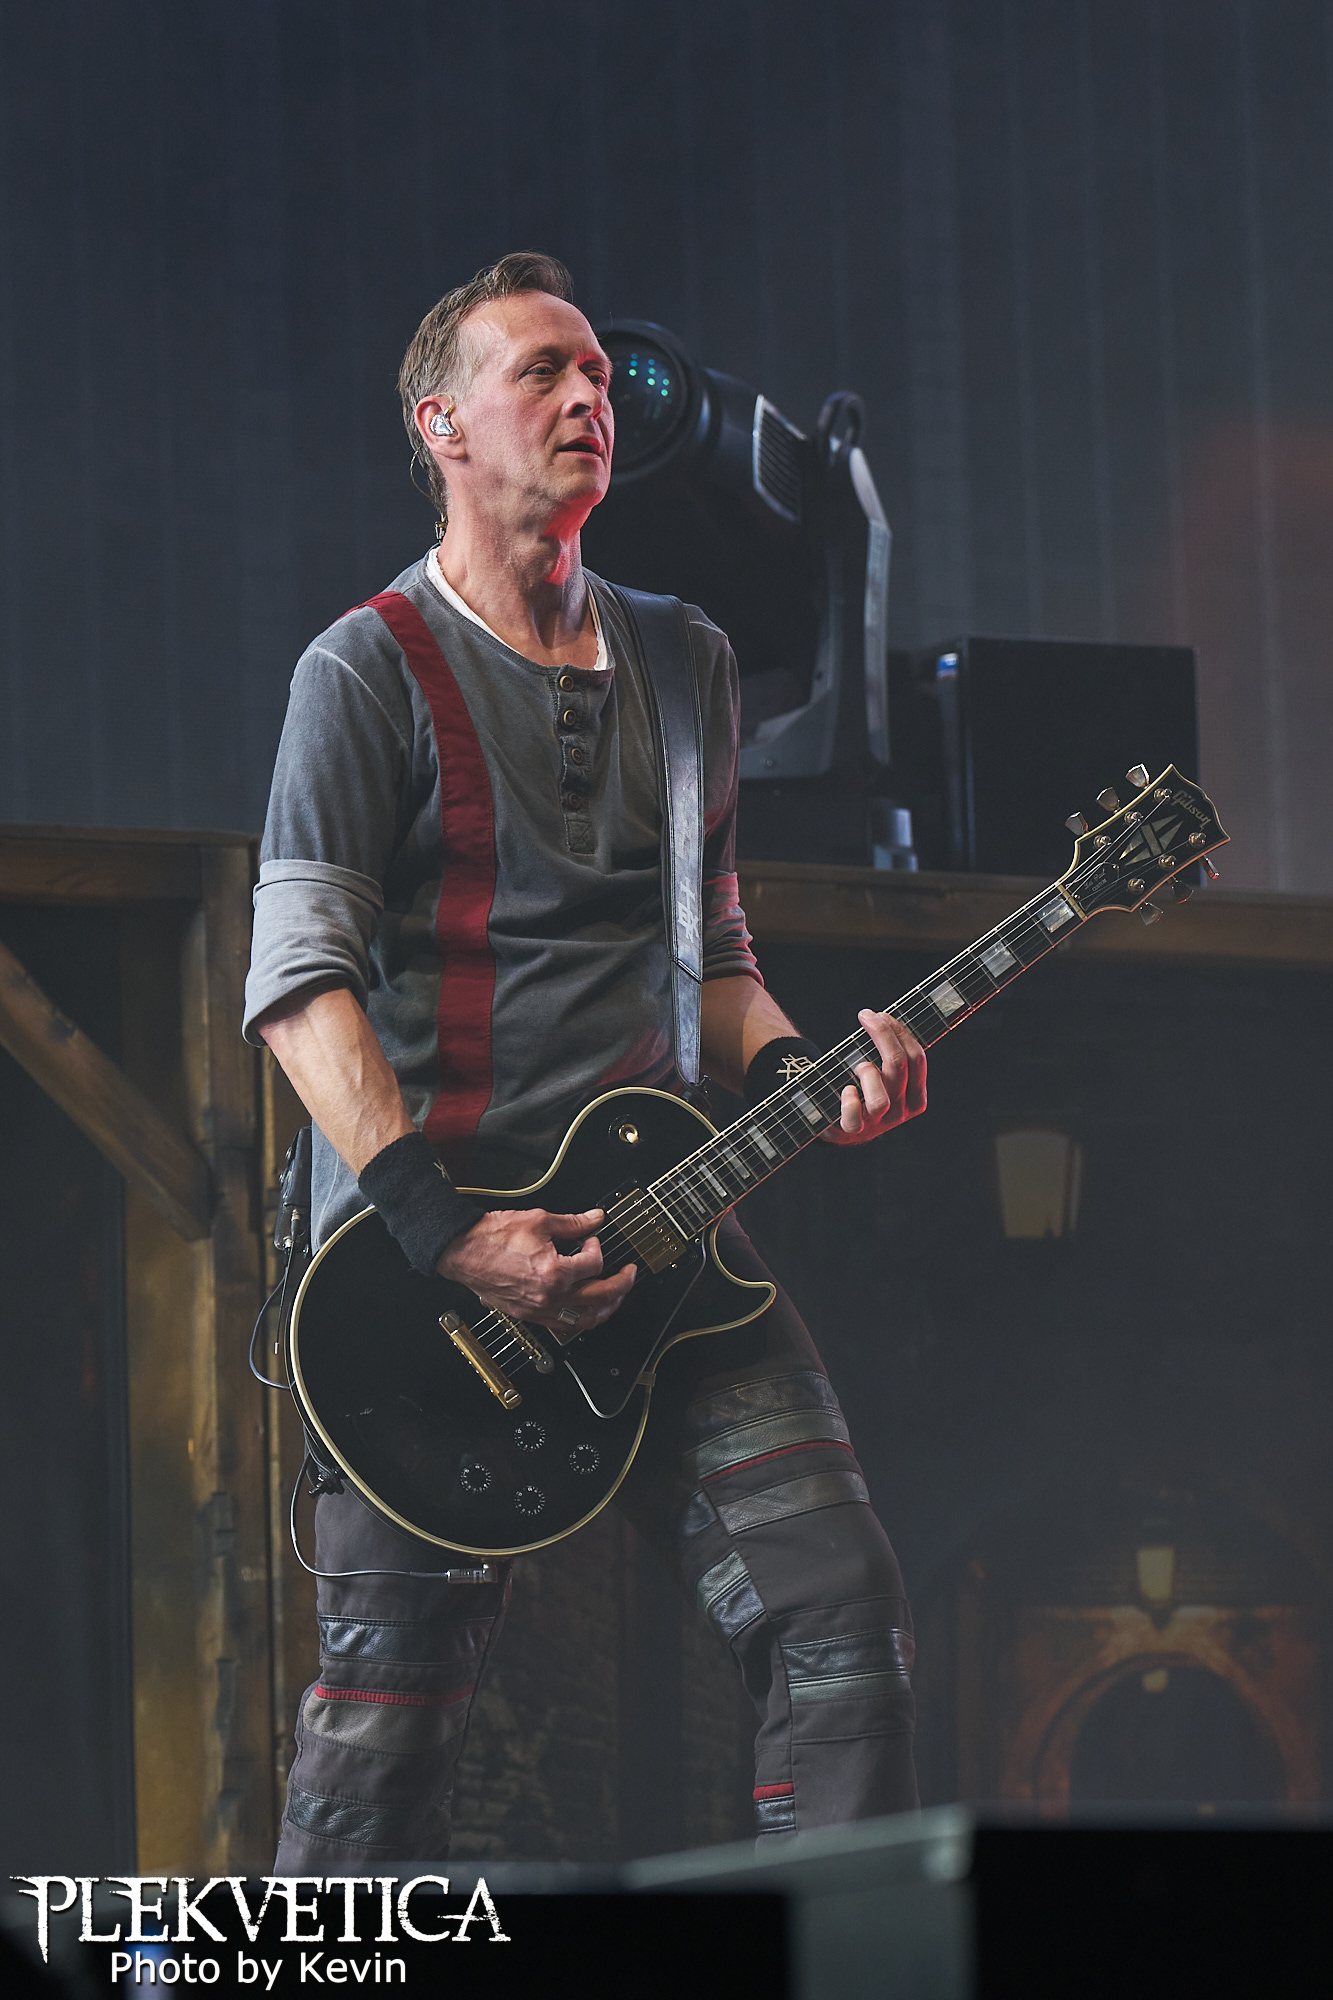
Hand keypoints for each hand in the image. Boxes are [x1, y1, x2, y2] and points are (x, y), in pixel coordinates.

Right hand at [437, 1206, 635, 1331]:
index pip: (594, 1263)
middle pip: (599, 1296)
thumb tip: (595, 1220)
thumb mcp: (539, 1221)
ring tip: (616, 1298)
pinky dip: (580, 1320)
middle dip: (621, 1284)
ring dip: (606, 1308)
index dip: (597, 1247)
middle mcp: (549, 1296)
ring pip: (584, 1319)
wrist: (463, 1250)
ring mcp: (539, 1309)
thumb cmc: (492, 1237)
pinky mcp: (529, 1315)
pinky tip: (586, 1312)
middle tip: (629, 1274)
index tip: (592, 1239)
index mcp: (554, 1272)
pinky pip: (563, 1326)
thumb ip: (573, 1222)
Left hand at [820, 1009, 926, 1146]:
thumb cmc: (865, 1089)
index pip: (916, 1058)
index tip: (880, 1014)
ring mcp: (876, 1124)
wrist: (842, 1125)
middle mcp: (899, 1113)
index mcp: (915, 1098)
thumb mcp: (886, 1075)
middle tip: (866, 1016)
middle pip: (898, 1067)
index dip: (898, 1031)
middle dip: (882, 1034)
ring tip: (858, 1064)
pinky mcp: (852, 1130)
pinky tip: (846, 1089)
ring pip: (880, 1098)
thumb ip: (894, 1053)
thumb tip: (889, 1017)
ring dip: (867, 1073)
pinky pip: (853, 1118)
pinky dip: (849, 1101)